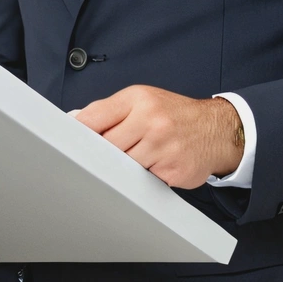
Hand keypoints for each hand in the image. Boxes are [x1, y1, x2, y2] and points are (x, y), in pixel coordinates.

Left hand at [72, 85, 242, 188]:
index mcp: (139, 99)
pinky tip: (148, 169)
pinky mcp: (172, 172)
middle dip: (100, 153)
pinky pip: (142, 182)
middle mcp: (151, 121)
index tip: (65, 142)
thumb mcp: (143, 100)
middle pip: (106, 146)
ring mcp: (163, 148)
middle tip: (94, 158)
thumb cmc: (174, 115)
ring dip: (120, 168)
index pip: (95, 117)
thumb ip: (108, 110)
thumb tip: (74, 120)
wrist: (217, 130)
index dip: (77, 132)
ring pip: (122, 167)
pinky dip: (140, 180)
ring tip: (129, 161)